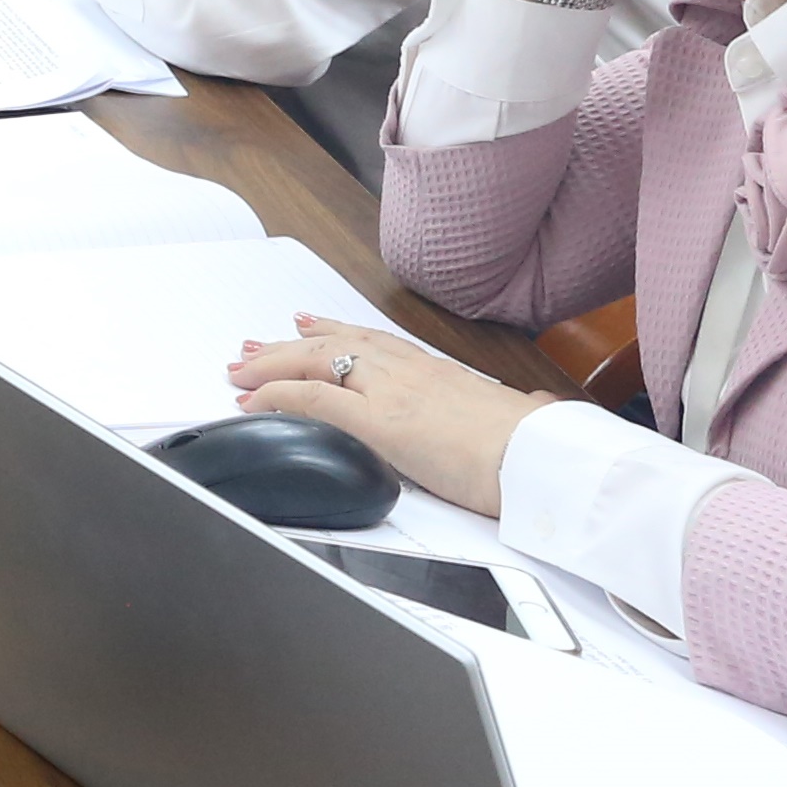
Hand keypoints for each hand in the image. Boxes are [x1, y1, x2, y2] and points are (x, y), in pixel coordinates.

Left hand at [224, 316, 548, 518]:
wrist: (547, 463)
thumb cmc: (542, 449)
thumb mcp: (531, 417)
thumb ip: (525, 407)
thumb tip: (539, 407)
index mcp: (441, 372)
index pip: (375, 343)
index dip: (336, 331)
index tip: (309, 324)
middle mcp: (410, 373)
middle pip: (334, 347)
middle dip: (288, 346)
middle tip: (253, 346)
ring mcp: (390, 394)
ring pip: (314, 363)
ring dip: (271, 365)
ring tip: (240, 368)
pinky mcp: (378, 423)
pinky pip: (312, 400)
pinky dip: (276, 396)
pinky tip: (253, 399)